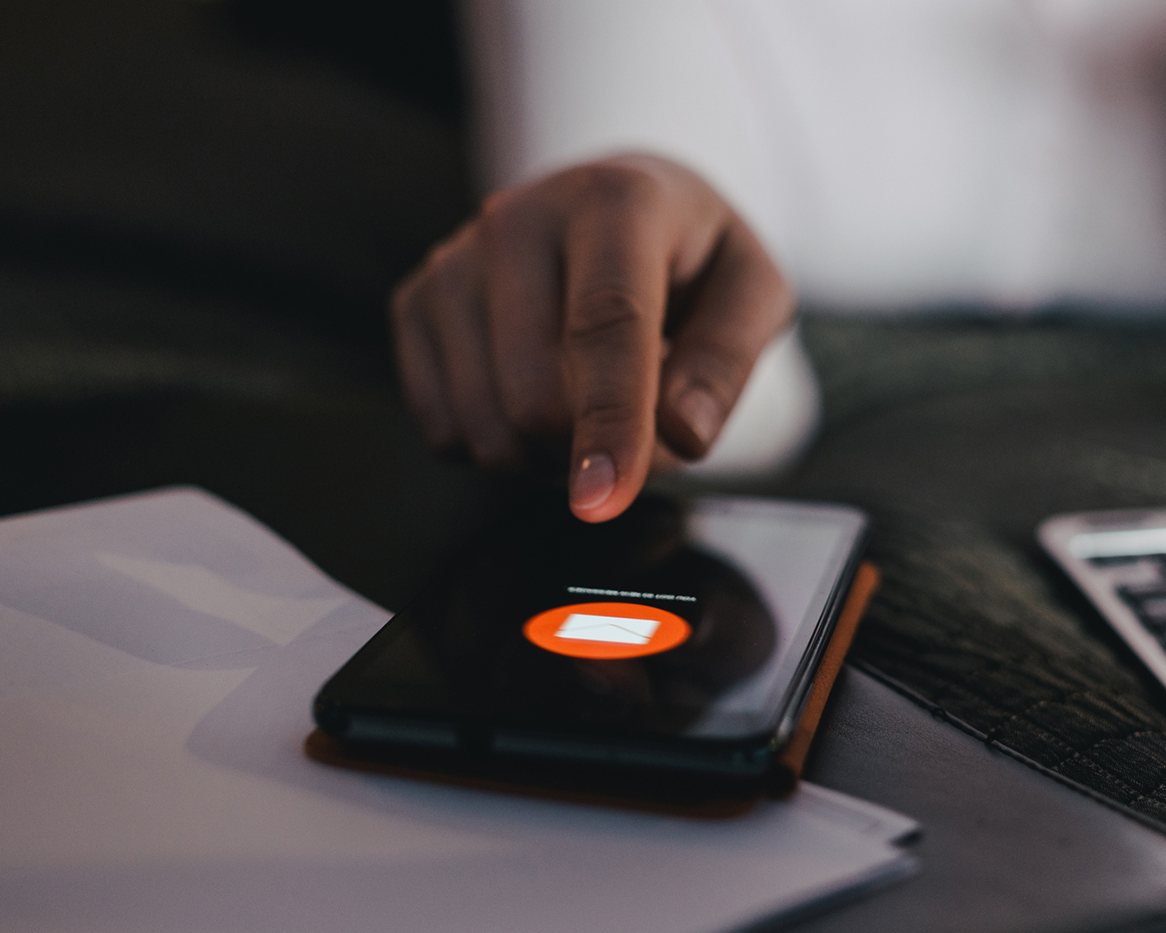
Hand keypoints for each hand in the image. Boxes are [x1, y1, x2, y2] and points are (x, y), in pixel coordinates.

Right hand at [390, 155, 794, 521]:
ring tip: (592, 408)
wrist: (611, 208)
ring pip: (485, 426)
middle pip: (535, 396)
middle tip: (641, 428)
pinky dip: (501, 447)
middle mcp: (517, 219)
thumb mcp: (750, 288)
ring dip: (549, 457)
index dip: (609, 419)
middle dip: (595, 448)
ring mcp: (454, 261)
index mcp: (614, 201)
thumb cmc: (689, 257)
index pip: (606, 324)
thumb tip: (683, 433)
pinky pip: (445, 430)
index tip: (605, 498)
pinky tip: (539, 401)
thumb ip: (729, 359)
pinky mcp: (415, 303)